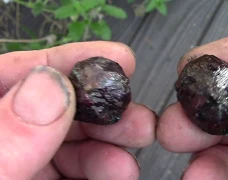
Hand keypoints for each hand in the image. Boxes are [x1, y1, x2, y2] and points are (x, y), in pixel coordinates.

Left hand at [0, 41, 155, 179]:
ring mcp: (29, 164)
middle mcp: (8, 139)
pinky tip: (121, 170)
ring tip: (135, 145)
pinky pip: (82, 169)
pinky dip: (107, 166)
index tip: (115, 58)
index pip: (18, 74)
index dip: (69, 60)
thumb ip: (9, 137)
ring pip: (77, 140)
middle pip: (59, 106)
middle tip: (134, 111)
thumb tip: (52, 84)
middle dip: (103, 105)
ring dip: (113, 140)